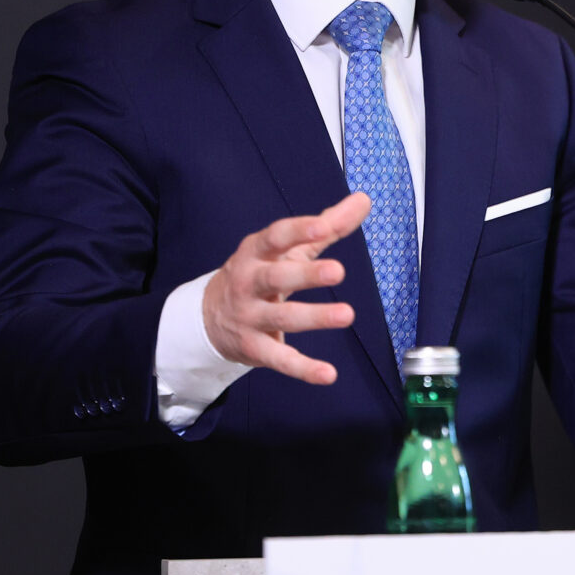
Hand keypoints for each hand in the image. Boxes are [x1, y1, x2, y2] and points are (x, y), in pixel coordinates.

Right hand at [202, 192, 369, 384]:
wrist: (209, 316)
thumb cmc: (261, 272)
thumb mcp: (289, 247)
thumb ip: (328, 225)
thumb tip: (364, 200)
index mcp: (257, 252)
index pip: (276, 237)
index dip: (298, 231)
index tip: (322, 227)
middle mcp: (250, 282)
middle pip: (276, 277)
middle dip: (306, 275)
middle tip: (338, 271)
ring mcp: (250, 316)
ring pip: (282, 317)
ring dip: (314, 318)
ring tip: (346, 315)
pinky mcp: (254, 348)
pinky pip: (279, 360)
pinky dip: (303, 369)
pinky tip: (328, 374)